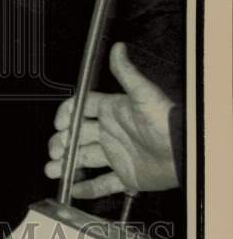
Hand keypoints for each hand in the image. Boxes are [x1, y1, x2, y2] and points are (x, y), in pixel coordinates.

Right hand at [45, 42, 178, 197]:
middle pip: (78, 136)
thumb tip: (118, 49)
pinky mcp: (127, 176)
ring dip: (66, 165)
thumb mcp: (143, 95)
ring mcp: (117, 155)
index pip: (81, 109)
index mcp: (112, 112)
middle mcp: (111, 133)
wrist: (185, 152)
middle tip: (53, 151)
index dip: (67, 115)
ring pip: (85, 160)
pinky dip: (88, 189)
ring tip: (52, 170)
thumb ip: (126, 73)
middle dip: (61, 143)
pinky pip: (104, 184)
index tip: (59, 124)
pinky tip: (74, 190)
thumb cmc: (167, 121)